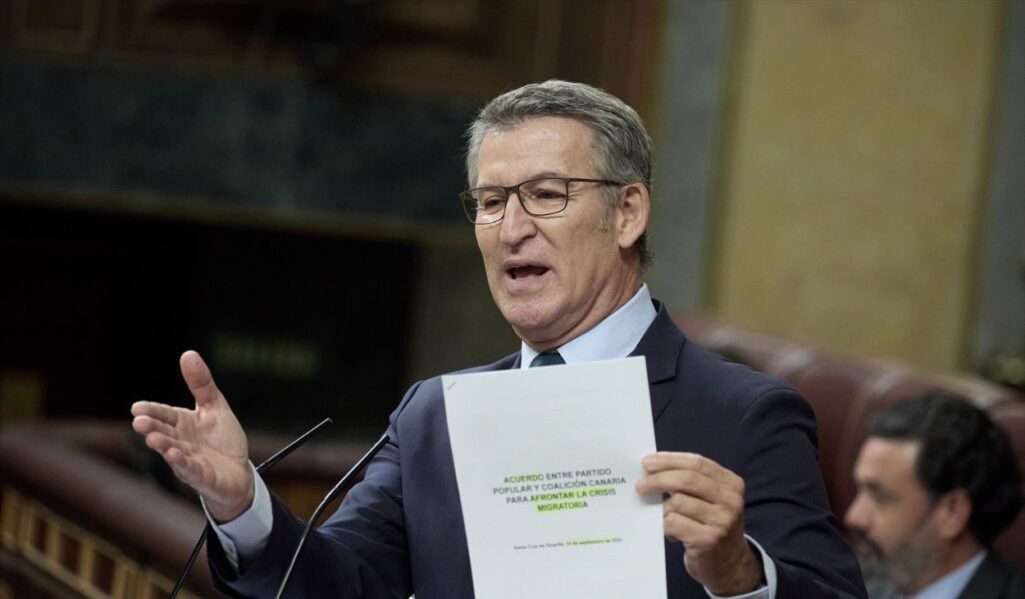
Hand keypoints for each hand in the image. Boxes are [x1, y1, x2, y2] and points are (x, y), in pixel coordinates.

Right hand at [131, 350, 253, 521]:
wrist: (238, 472)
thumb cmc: (222, 439)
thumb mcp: (215, 406)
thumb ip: (201, 384)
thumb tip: (188, 354)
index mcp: (182, 424)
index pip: (164, 414)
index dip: (151, 411)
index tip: (136, 407)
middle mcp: (180, 442)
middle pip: (163, 432)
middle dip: (151, 428)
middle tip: (138, 422)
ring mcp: (189, 460)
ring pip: (172, 452)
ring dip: (163, 446)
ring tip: (153, 439)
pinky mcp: (201, 476)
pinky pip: (190, 469)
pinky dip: (183, 463)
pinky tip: (175, 456)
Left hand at [635, 452, 762, 595]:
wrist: (730, 564)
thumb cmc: (711, 525)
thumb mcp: (710, 499)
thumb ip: (690, 482)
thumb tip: (652, 468)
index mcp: (731, 484)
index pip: (697, 463)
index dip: (669, 460)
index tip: (647, 462)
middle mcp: (731, 501)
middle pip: (686, 479)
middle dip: (658, 479)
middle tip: (640, 485)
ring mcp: (721, 521)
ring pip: (677, 502)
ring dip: (662, 508)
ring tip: (665, 516)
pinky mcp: (708, 540)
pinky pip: (673, 523)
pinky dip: (666, 526)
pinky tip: (672, 532)